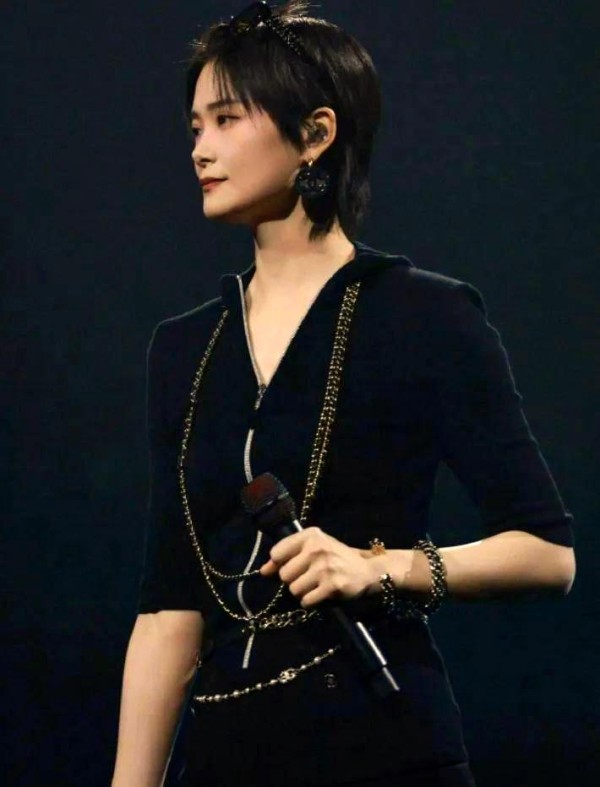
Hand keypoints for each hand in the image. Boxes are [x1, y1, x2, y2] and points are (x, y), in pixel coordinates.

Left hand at [259, 527, 378, 607]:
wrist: (368, 571)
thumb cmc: (336, 558)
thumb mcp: (313, 550)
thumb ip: (286, 557)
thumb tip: (263, 571)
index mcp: (311, 536)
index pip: (277, 553)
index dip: (281, 564)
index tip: (294, 566)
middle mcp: (317, 548)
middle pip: (284, 575)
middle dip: (293, 580)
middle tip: (310, 577)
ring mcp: (324, 568)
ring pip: (293, 589)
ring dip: (303, 592)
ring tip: (317, 585)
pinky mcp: (332, 586)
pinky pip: (306, 601)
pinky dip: (311, 602)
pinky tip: (323, 594)